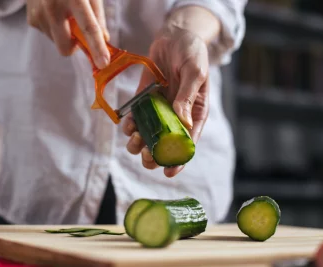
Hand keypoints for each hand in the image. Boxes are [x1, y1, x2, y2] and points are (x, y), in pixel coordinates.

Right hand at [26, 0, 109, 68]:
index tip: (103, 63)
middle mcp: (52, 7)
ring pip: (57, 42)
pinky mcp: (31, 19)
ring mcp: (38, 14)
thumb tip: (104, 40)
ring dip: (65, 34)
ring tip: (64, 12)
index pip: (88, 28)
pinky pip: (49, 35)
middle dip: (75, 46)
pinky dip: (55, 28)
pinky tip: (54, 11)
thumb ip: (97, 16)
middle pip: (66, 47)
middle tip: (79, 30)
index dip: (97, 47)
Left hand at [123, 25, 209, 177]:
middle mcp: (175, 117)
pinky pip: (135, 119)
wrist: (175, 36)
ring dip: (138, 144)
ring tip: (134, 139)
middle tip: (146, 155)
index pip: (187, 144)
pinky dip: (129, 126)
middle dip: (153, 156)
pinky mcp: (143, 101)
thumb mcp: (194, 72)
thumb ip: (187, 97)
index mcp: (194, 114)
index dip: (178, 161)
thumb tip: (182, 123)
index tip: (168, 173)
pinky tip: (128, 124)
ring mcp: (158, 110)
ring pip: (146, 137)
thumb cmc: (192, 52)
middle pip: (164, 146)